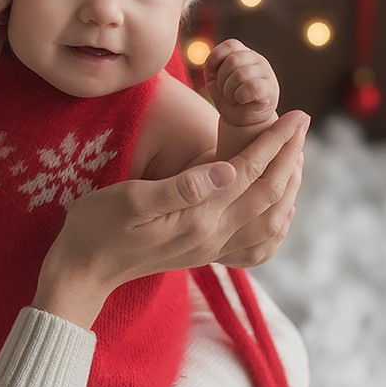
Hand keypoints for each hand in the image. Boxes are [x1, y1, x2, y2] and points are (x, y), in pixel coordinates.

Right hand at [33, 110, 309, 328]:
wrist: (83, 271)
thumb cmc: (97, 227)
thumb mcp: (132, 199)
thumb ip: (183, 187)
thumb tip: (229, 168)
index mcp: (198, 217)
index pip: (249, 172)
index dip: (275, 142)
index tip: (295, 115)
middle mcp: (213, 236)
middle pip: (269, 194)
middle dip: (290, 156)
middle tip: (301, 124)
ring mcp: (211, 248)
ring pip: (269, 218)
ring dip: (288, 185)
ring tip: (294, 155)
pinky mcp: (204, 253)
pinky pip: (256, 243)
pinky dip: (276, 222)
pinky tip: (278, 208)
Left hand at [203, 39, 278, 126]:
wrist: (242, 121)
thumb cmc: (228, 98)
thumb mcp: (214, 80)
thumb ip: (211, 68)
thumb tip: (210, 67)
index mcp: (242, 53)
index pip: (229, 45)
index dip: (215, 58)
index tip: (210, 73)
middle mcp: (256, 59)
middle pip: (232, 60)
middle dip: (221, 79)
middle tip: (225, 92)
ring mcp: (265, 73)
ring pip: (241, 73)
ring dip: (229, 91)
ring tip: (233, 98)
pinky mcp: (270, 89)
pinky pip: (252, 86)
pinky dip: (240, 96)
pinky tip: (241, 101)